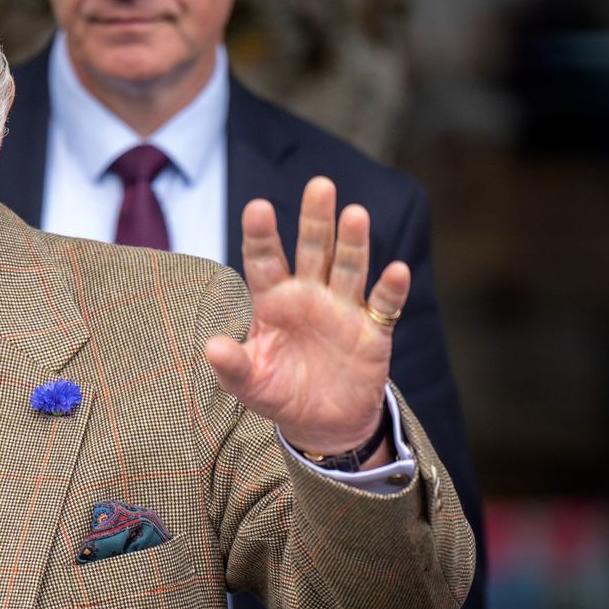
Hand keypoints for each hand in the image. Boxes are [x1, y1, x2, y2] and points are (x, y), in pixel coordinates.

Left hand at [205, 176, 409, 455]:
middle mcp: (309, 294)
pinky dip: (391, 289)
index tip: (257, 207)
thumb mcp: (249, 383)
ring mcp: (343, 309)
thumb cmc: (278, 392)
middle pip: (313, 249)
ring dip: (353, 242)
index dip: (261, 234)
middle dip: (316, 219)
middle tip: (320, 185)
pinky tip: (396, 270)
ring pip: (349, 267)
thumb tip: (211, 347)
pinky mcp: (373, 331)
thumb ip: (232, 365)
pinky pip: (383, 305)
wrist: (321, 423)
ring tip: (355, 214)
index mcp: (273, 300)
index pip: (264, 259)